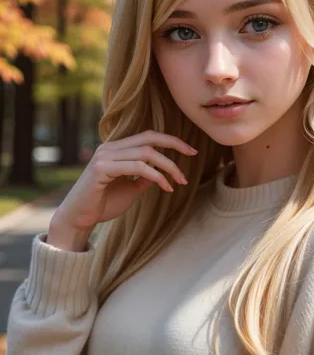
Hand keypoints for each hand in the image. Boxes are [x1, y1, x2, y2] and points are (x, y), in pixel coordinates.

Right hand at [49, 130, 198, 233]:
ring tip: (180, 181)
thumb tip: (163, 170)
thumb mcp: (131, 188)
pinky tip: (166, 187)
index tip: (191, 150)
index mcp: (116, 149)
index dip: (170, 140)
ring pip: (146, 153)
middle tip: (193, 155)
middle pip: (149, 139)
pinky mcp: (101, 169)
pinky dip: (156, 176)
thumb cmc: (103, 204)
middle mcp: (109, 148)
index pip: (147, 136)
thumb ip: (145, 177)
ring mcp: (104, 156)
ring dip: (168, 166)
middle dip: (174, 145)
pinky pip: (137, 167)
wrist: (79, 218)